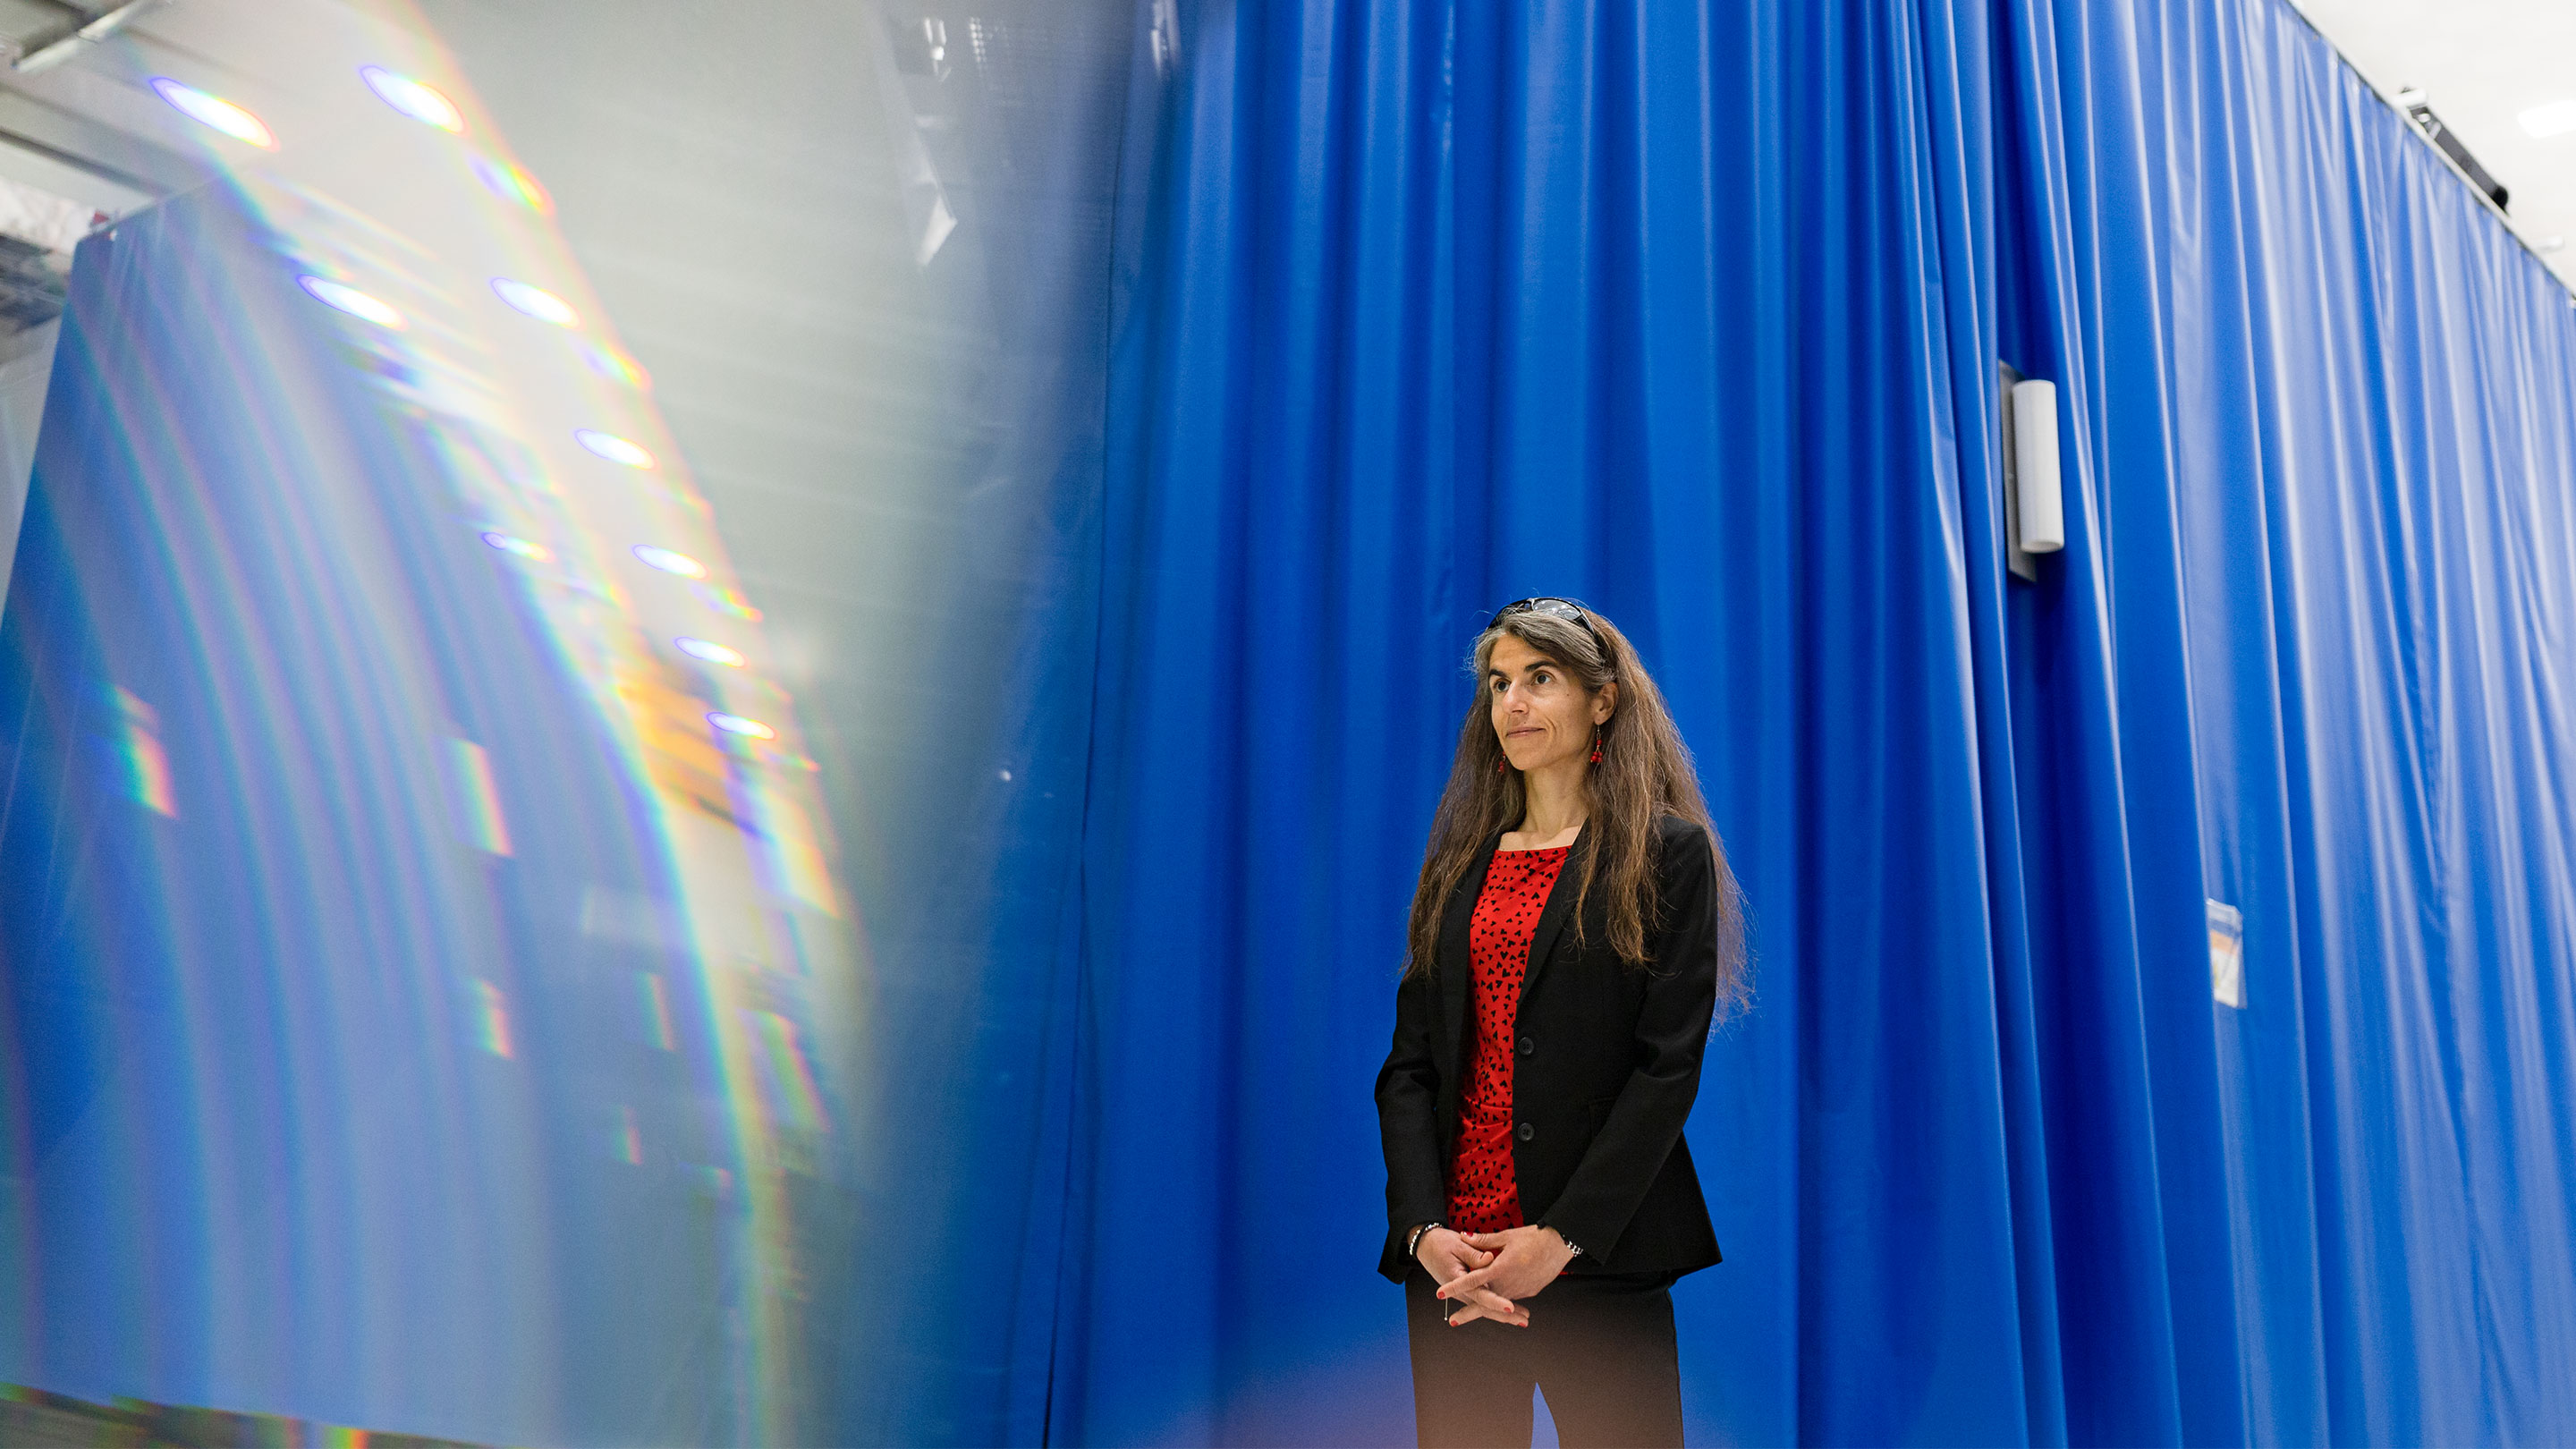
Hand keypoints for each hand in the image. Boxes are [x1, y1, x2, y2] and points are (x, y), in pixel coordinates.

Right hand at [1415, 1227, 1527, 1326]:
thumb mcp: (1457, 1244)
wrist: (1426, 1246)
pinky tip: (1512, 1310)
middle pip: (1485, 1307)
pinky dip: (1497, 1306)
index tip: (1510, 1307)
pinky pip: (1484, 1300)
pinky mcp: (1468, 1290)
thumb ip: (1474, 1254)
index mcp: (1457, 1280)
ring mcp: (1465, 1292)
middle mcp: (1461, 1291)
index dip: (1496, 1302)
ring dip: (1503, 1314)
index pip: (1480, 1295)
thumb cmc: (1441, 1243)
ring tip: (1523, 1318)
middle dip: (1504, 1316)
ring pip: (1485, 1307)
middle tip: (1523, 1319)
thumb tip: (1490, 1259)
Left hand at [1449, 1224, 1575, 1303]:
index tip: (1440, 1293)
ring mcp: (1520, 1290)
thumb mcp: (1506, 1236)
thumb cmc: (1534, 1237)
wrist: (1561, 1244)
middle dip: (1468, 1312)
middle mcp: (1509, 1284)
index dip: (1455, 1287)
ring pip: (1498, 1301)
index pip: (1472, 1281)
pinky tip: (1496, 1301)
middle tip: (1452, 1321)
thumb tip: (1463, 1236)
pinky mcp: (1530, 1292)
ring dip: (1485, 1307)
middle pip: (1484, 1301)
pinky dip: (1501, 1300)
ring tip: (1469, 1313)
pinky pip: (1511, 1297)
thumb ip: (1483, 1240)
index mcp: (1499, 1269)